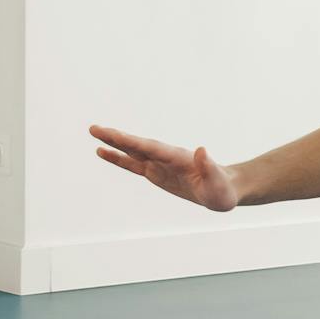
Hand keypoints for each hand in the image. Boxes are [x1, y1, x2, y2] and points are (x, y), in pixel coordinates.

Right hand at [90, 125, 239, 211]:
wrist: (225, 190)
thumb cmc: (223, 189)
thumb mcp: (218, 182)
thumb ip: (209, 167)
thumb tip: (202, 149)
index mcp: (179, 159)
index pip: (152, 149)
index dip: (133, 143)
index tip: (116, 136)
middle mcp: (167, 158)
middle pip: (138, 146)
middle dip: (118, 138)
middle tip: (95, 128)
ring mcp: (160, 164)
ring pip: (132, 152)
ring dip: (114, 144)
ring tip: (94, 134)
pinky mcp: (156, 173)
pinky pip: (133, 164)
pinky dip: (118, 158)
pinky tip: (103, 152)